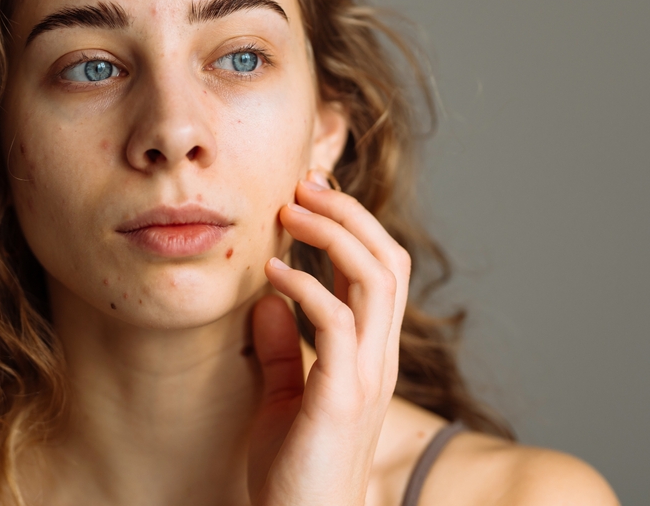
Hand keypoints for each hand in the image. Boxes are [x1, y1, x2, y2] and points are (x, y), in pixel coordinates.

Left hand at [247, 174, 410, 505]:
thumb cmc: (292, 469)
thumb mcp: (284, 395)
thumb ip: (281, 348)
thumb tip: (267, 300)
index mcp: (368, 353)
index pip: (379, 270)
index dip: (352, 224)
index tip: (310, 193)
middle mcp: (378, 358)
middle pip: (388, 261)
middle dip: (349, 213)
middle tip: (303, 185)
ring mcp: (365, 376)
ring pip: (375, 279)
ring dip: (334, 235)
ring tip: (291, 211)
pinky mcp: (341, 397)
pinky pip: (336, 324)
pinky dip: (306, 289)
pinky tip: (272, 273)